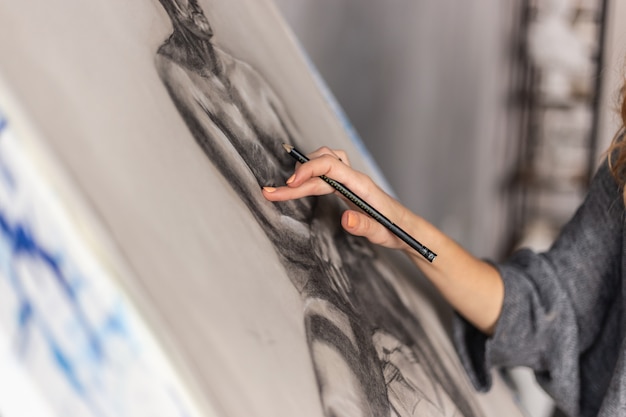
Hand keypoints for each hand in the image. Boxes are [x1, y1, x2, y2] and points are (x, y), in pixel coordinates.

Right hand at [262, 147, 412, 250]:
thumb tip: (345, 218)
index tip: (289, 184)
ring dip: (302, 171)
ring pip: (323, 162)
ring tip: (282, 188)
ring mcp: (351, 181)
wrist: (408, 230)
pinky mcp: (347, 186)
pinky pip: (326, 171)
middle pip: (321, 165)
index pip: (331, 166)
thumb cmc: (397, 231)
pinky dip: (310, 174)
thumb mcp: (382, 233)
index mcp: (362, 186)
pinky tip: (298, 184)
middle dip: (295, 178)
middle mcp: (355, 179)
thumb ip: (365, 226)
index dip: (308, 170)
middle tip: (271, 193)